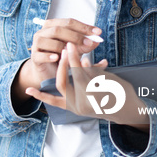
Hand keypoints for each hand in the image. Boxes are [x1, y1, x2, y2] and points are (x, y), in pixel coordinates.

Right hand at [12, 18, 101, 102]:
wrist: (49, 71)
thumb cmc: (63, 57)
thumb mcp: (76, 50)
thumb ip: (85, 45)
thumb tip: (96, 41)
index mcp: (53, 25)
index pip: (69, 22)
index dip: (84, 27)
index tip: (97, 32)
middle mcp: (43, 32)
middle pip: (58, 29)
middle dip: (76, 36)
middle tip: (89, 43)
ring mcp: (37, 44)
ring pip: (50, 41)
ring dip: (63, 47)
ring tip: (72, 53)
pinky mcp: (34, 57)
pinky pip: (41, 55)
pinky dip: (49, 56)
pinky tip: (57, 58)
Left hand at [25, 42, 149, 129]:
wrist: (126, 111)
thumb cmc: (122, 93)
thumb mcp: (110, 80)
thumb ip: (94, 71)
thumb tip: (83, 59)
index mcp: (92, 99)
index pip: (77, 75)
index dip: (73, 58)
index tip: (70, 44)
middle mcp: (81, 105)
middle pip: (64, 82)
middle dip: (63, 64)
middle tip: (65, 49)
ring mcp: (76, 107)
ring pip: (58, 91)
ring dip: (55, 72)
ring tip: (54, 56)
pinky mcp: (73, 108)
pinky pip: (55, 102)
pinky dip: (43, 97)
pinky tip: (29, 90)